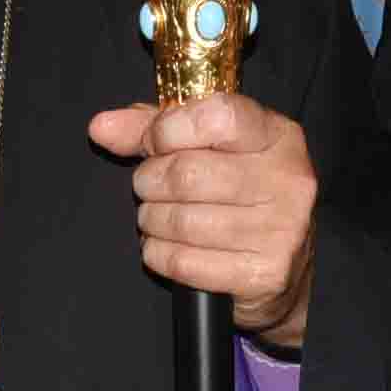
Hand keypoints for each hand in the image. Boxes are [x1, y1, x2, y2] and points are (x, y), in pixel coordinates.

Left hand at [86, 90, 319, 346]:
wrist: (283, 266)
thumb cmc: (238, 194)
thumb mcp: (207, 146)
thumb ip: (154, 128)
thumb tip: (103, 127)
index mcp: (278, 137)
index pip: (217, 117)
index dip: (168, 129)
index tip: (154, 142)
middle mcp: (288, 180)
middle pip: (187, 174)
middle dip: (150, 181)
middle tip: (150, 186)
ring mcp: (281, 230)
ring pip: (180, 221)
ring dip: (152, 220)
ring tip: (159, 218)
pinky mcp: (264, 274)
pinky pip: (183, 262)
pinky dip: (160, 254)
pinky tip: (171, 246)